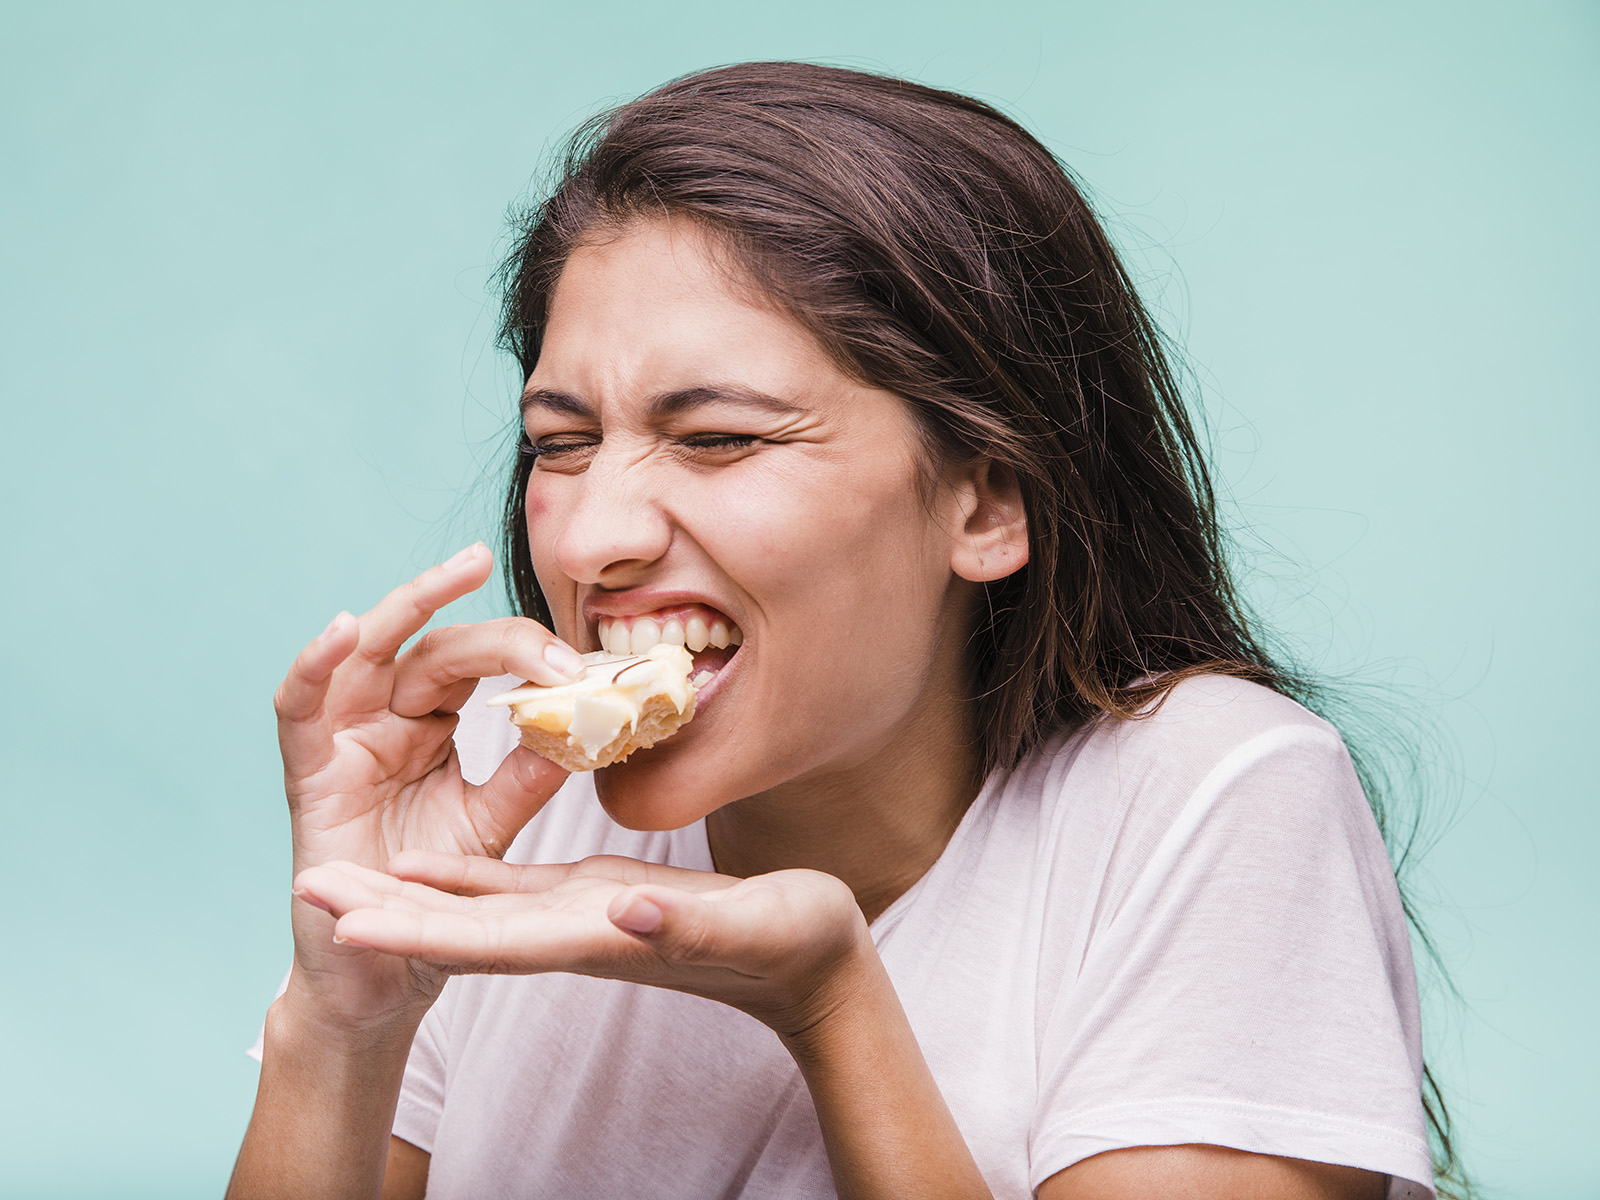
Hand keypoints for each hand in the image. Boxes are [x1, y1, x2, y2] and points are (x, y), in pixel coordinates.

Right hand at [272, 543, 584, 1030]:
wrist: (384, 973)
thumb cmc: (434, 896)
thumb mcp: (494, 827)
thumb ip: (528, 778)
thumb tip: (585, 724)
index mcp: (435, 725)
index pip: (478, 663)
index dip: (523, 652)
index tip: (578, 658)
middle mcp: (389, 721)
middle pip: (431, 648)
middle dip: (469, 611)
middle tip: (494, 563)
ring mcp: (346, 744)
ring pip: (366, 655)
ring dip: (402, 608)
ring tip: (451, 572)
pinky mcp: (307, 775)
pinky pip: (298, 708)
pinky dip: (314, 666)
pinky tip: (344, 631)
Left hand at [291, 851, 872, 1037]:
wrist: (815, 964)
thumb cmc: (796, 947)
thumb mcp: (751, 928)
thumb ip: (688, 927)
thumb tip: (623, 915)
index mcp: (598, 939)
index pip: (489, 943)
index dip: (415, 935)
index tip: (343, 926)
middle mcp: (572, 936)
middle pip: (458, 929)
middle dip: (382, 914)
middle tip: (304, 890)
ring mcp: (579, 920)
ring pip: (474, 909)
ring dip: (405, 898)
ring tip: (340, 879)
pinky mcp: (595, 899)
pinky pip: (513, 889)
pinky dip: (463, 879)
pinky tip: (427, 863)